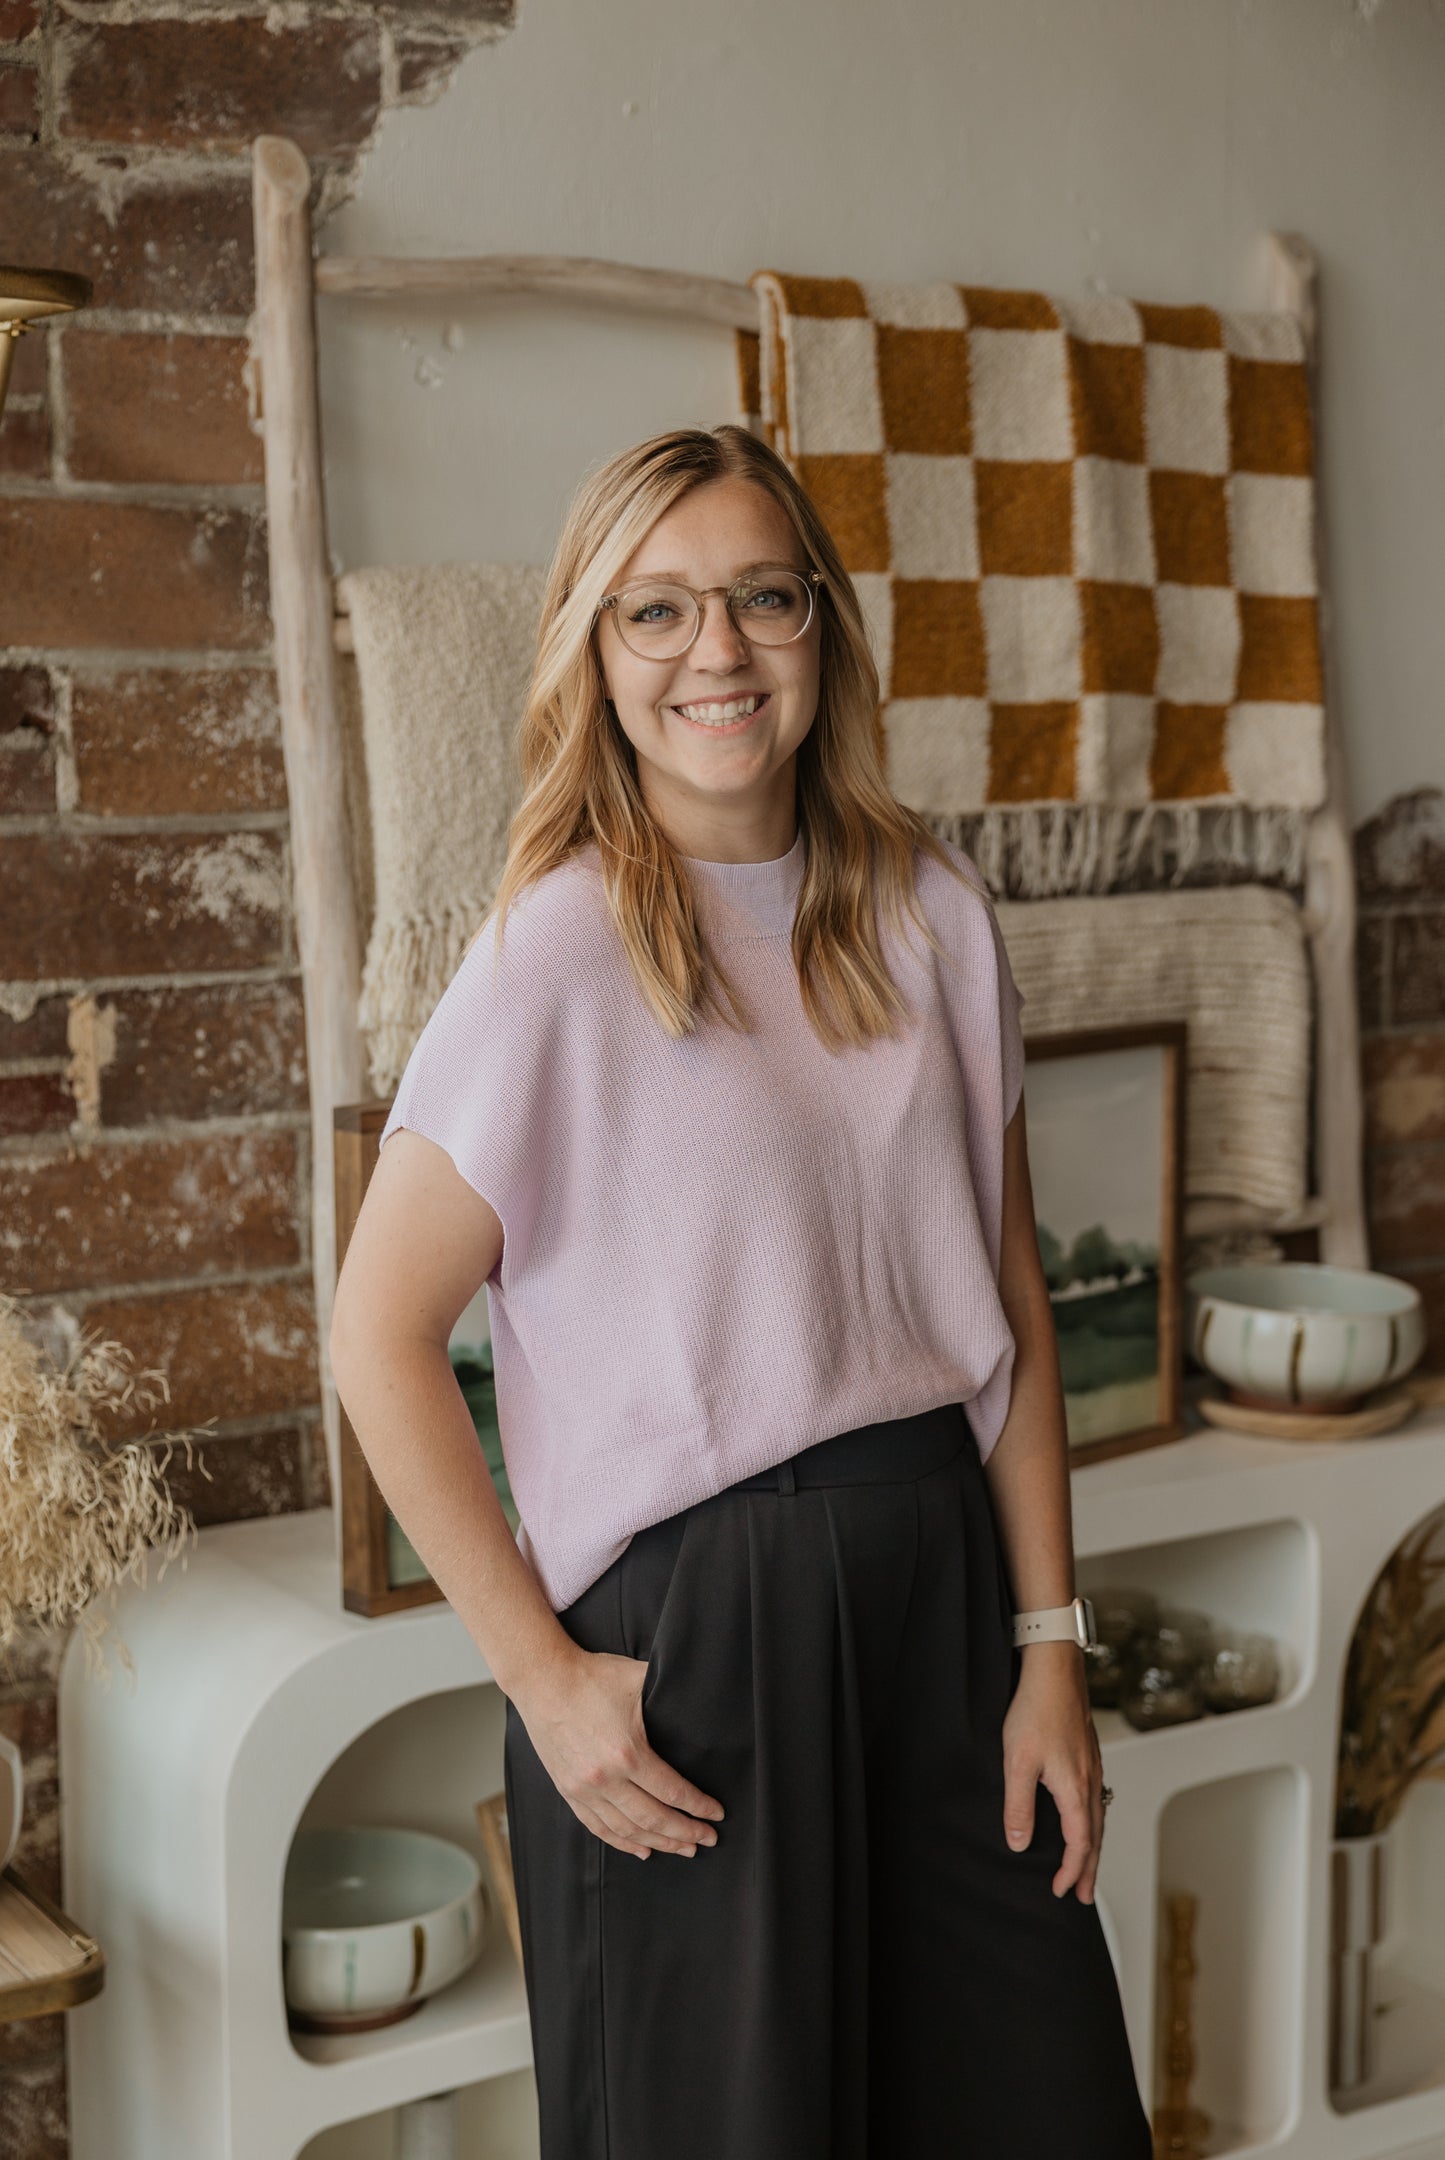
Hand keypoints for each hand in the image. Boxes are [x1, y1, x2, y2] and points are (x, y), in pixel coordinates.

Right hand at [509, 1643, 725, 1861]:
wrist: (542, 1680)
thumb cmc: (592, 1676)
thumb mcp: (638, 1678)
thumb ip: (671, 1691)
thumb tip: (702, 1694)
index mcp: (628, 1753)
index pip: (673, 1792)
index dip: (699, 1807)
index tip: (716, 1815)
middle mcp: (605, 1779)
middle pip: (654, 1819)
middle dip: (686, 1833)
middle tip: (707, 1839)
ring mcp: (584, 1789)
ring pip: (628, 1830)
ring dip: (659, 1843)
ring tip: (683, 1849)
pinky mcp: (568, 1791)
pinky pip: (599, 1827)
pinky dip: (623, 1842)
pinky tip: (642, 1849)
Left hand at [1001, 1641, 1105, 1902]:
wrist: (1054, 1670)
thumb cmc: (1035, 1711)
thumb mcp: (1017, 1763)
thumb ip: (1019, 1806)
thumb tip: (1020, 1844)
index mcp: (1075, 1790)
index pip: (1079, 1844)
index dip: (1071, 1871)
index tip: (1062, 1891)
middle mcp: (1090, 1782)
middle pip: (1095, 1837)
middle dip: (1088, 1869)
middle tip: (1084, 1897)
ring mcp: (1092, 1767)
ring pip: (1098, 1818)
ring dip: (1093, 1847)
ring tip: (1087, 1866)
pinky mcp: (1088, 1754)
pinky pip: (1096, 1799)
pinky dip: (1093, 1822)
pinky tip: (1085, 1818)